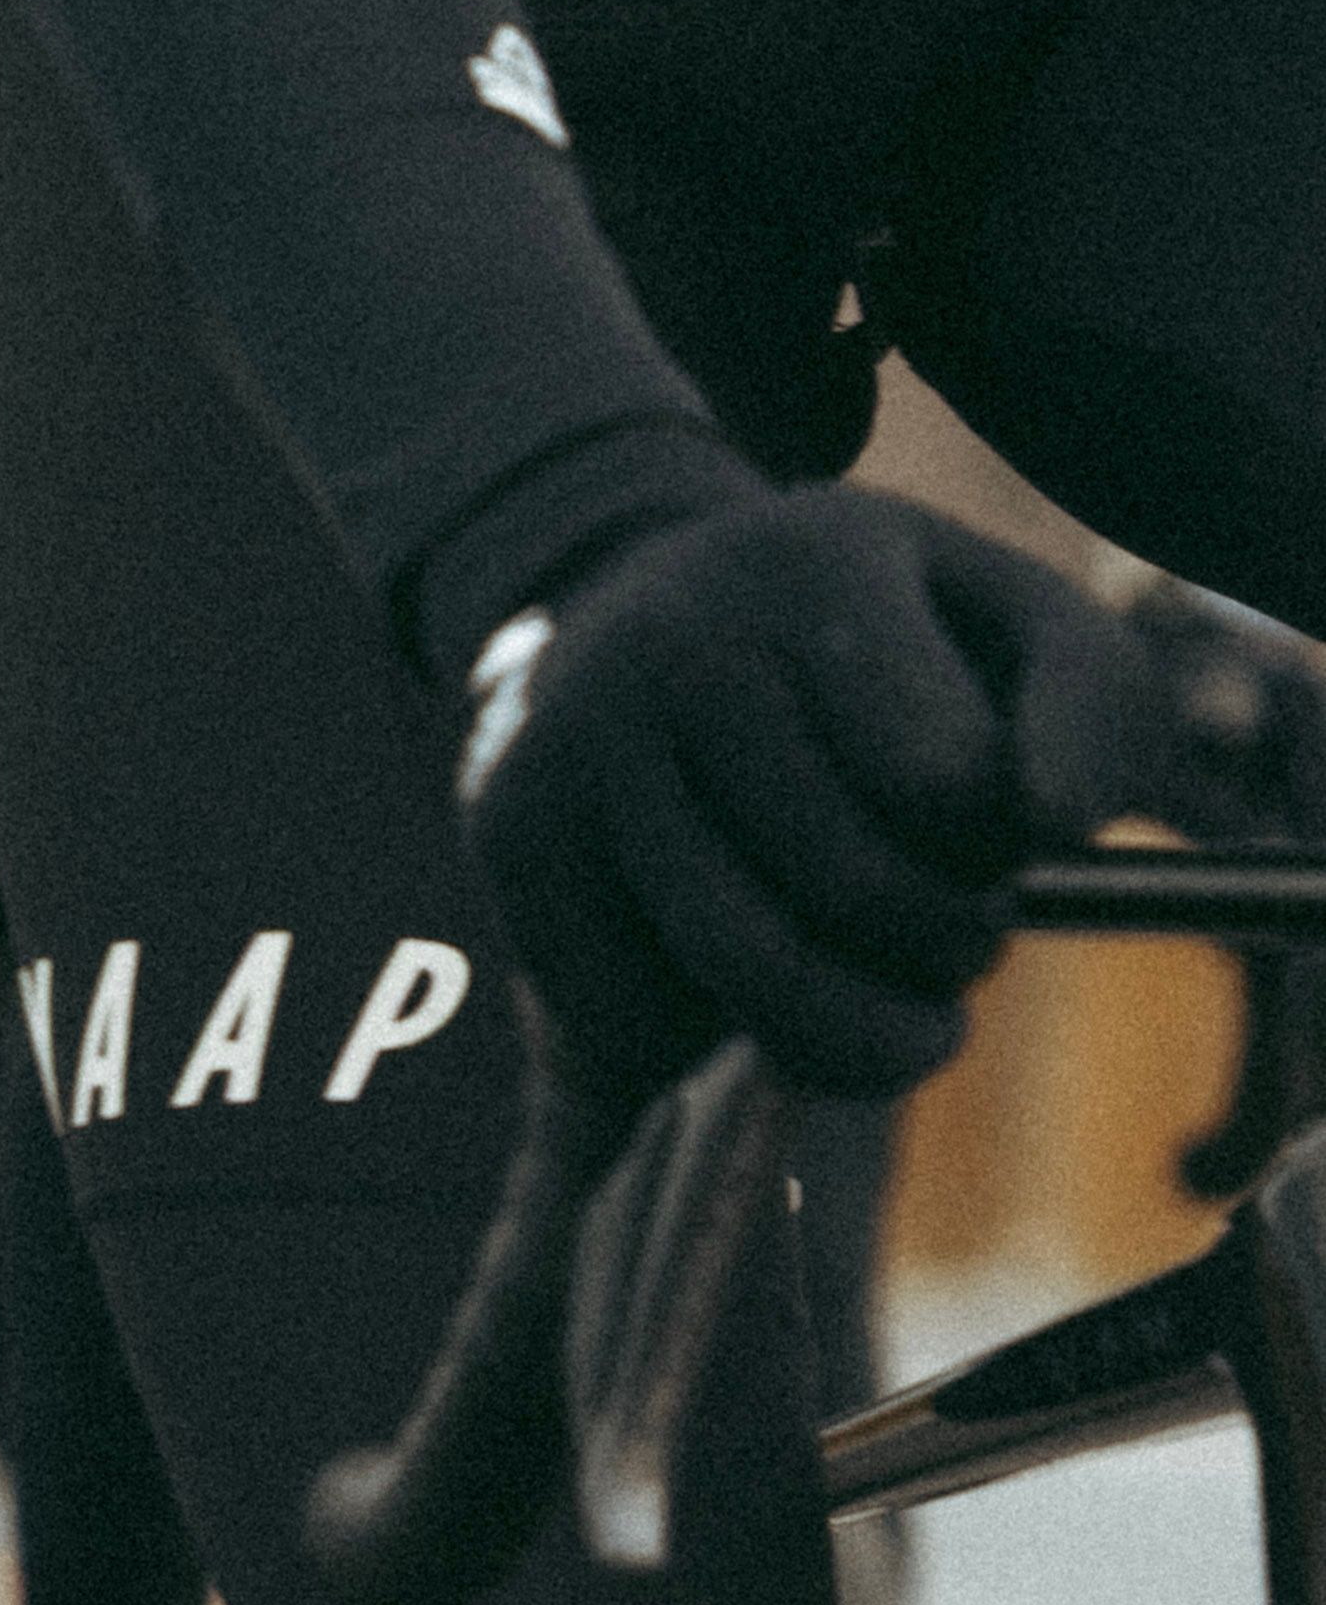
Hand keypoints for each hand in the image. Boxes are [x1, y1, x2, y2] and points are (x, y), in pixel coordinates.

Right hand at [454, 483, 1212, 1101]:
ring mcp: (573, 738)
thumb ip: (1093, 707)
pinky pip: (628, 1013)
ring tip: (890, 1009)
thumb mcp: (1011, 624)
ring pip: (738, 969)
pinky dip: (707, 1040)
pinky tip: (739, 986)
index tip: (1003, 844)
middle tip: (965, 951)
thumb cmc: (874, 641)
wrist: (651, 606)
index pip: (946, 780)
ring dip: (845, 1029)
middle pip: (846, 888)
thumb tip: (1062, 825)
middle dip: (940, 954)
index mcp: (812, 563)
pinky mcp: (510, 830)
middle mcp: (673, 641)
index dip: (997, 850)